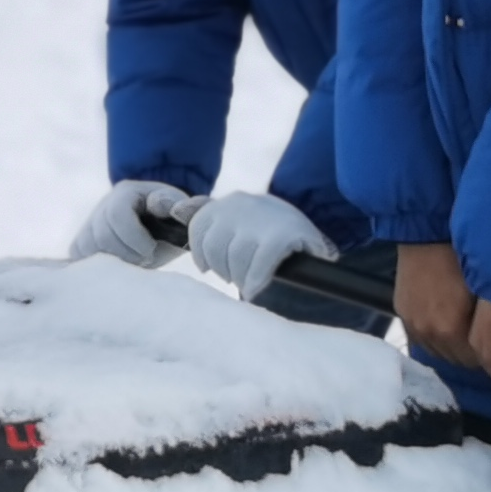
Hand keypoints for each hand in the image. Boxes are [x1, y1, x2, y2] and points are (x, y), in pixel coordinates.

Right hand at [69, 180, 203, 267]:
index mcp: (126, 193)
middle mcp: (103, 205)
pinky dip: (97, 265)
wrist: (160, 227)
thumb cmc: (172, 220)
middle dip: (127, 253)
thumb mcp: (179, 210)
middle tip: (145, 259)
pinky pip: (79, 255)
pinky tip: (117, 266)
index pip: (117, 216)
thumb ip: (177, 205)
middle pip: (102, 235)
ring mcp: (89, 223)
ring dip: (114, 261)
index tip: (152, 250)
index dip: (136, 240)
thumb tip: (162, 206)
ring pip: (88, 247)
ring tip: (133, 262)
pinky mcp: (82, 241)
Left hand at [183, 191, 337, 299]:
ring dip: (241, 279)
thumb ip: (208, 219)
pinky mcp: (285, 235)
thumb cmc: (269, 237)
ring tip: (250, 283)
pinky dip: (256, 280)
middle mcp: (243, 204)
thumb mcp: (238, 225)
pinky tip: (257, 289)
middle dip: (223, 269)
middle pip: (214, 247)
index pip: (198, 228)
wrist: (315, 240)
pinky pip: (259, 265)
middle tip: (238, 278)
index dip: (202, 255)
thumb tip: (174, 211)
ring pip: (234, 258)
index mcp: (229, 202)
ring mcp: (265, 218)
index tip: (211, 268)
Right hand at [392, 241, 473, 363]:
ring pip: (436, 352)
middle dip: (469, 354)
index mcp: (450, 330)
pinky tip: (442, 326)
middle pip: (455, 360)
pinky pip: (420, 339)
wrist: (427, 239)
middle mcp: (429, 334)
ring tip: (461, 334)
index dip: (486, 354)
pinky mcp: (402, 315)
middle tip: (480, 338)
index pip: (473, 361)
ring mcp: (412, 325)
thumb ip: (481, 326)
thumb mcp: (480, 295)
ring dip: (450, 348)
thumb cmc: (461, 262)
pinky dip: (433, 338)